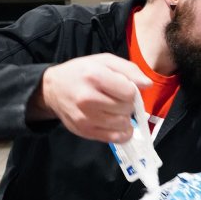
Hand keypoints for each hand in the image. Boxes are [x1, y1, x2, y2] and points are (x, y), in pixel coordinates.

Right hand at [35, 54, 151, 142]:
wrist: (53, 89)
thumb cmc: (81, 72)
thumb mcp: (104, 61)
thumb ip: (129, 69)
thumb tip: (147, 84)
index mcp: (94, 76)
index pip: (129, 92)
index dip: (131, 90)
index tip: (123, 87)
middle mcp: (88, 99)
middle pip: (126, 108)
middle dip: (127, 103)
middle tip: (117, 98)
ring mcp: (86, 118)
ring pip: (123, 124)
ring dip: (124, 117)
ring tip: (114, 109)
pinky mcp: (85, 132)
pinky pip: (116, 138)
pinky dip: (122, 132)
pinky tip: (116, 123)